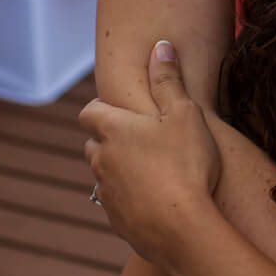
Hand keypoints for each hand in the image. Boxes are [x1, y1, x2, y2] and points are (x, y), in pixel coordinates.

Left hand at [81, 42, 222, 264]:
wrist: (181, 229)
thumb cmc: (186, 165)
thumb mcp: (185, 115)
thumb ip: (169, 80)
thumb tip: (160, 45)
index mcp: (112, 130)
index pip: (89, 112)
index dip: (102, 108)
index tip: (122, 110)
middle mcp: (101, 160)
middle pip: (94, 144)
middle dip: (111, 140)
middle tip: (143, 140)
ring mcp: (105, 193)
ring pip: (104, 175)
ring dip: (120, 170)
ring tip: (152, 172)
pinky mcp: (115, 221)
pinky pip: (117, 203)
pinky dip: (130, 198)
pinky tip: (157, 201)